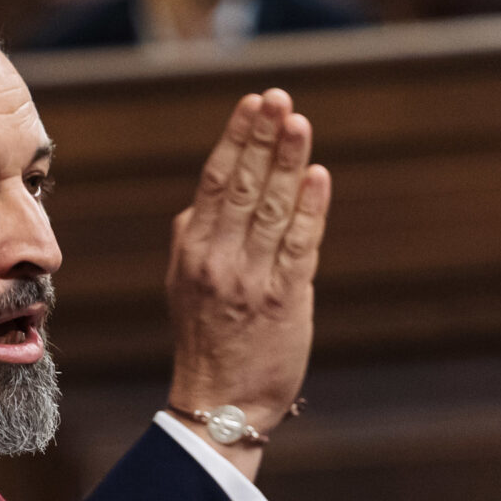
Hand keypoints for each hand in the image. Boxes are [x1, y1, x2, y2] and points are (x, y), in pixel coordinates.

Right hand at [167, 89, 331, 477]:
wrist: (220, 402)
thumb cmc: (208, 340)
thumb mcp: (184, 283)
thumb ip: (195, 237)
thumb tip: (208, 193)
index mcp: (192, 250)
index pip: (214, 181)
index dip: (235, 138)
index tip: (253, 103)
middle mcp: (217, 260)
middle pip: (243, 186)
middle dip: (263, 138)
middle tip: (280, 98)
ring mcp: (250, 280)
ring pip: (271, 208)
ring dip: (287, 162)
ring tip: (299, 122)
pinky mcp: (283, 301)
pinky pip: (299, 246)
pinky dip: (308, 209)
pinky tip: (316, 176)